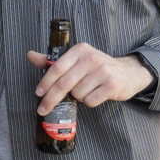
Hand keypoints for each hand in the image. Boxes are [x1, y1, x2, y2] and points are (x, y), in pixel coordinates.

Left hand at [27, 44, 154, 113]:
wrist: (129, 73)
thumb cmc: (97, 68)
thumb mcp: (77, 60)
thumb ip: (54, 61)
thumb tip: (30, 55)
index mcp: (80, 50)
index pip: (57, 68)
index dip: (45, 82)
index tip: (38, 93)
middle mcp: (91, 58)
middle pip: (64, 84)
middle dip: (50, 99)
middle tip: (42, 109)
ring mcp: (103, 71)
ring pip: (77, 94)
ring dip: (78, 97)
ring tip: (88, 90)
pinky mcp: (111, 85)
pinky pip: (90, 101)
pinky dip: (90, 101)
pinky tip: (97, 94)